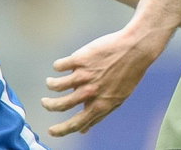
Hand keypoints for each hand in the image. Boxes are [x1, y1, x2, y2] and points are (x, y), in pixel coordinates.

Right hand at [40, 28, 168, 135]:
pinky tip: (61, 66)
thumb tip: (84, 130)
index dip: (61, 130)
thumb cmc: (128, 74)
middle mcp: (90, 92)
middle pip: (61, 105)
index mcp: (100, 104)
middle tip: (44, 103)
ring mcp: (84, 75)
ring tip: (50, 82)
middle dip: (49, 106)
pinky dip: (57, 67)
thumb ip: (99, 114)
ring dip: (51, 85)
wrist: (136, 48)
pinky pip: (59, 66)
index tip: (51, 131)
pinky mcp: (80, 58)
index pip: (76, 124)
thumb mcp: (117, 99)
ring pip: (56, 85)